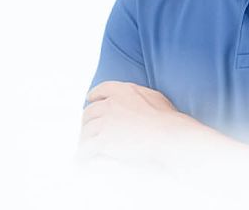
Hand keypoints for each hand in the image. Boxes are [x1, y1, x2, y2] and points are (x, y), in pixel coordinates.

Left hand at [77, 81, 200, 164]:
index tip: (89, 100)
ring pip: (86, 130)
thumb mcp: (154, 97)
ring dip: (85, 138)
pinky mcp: (103, 140)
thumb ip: (140, 94)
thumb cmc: (167, 119)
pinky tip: (82, 158)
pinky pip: (87, 147)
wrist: (166, 136)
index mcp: (123, 91)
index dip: (94, 96)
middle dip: (88, 120)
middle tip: (88, 129)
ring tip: (85, 146)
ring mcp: (105, 122)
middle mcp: (110, 104)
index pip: (101, 89)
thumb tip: (136, 97)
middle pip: (90, 111)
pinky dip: (83, 153)